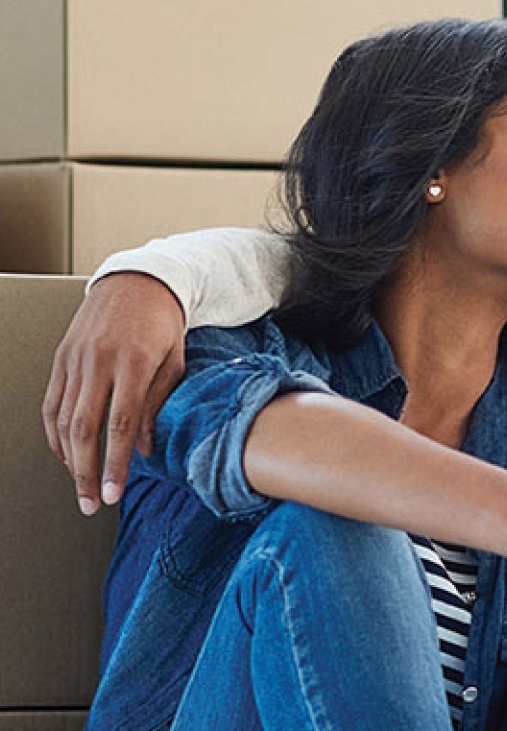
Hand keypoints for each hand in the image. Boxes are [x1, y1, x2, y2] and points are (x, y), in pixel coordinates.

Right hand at [42, 272, 186, 514]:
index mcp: (134, 363)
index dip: (116, 464)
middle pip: (84, 428)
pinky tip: (65, 456)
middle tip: (92, 503)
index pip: (121, 425)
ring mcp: (74, 360)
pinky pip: (51, 404)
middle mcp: (98, 362)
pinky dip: (54, 434)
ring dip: (68, 460)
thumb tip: (145, 451)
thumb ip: (159, 405)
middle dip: (86, 472)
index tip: (115, 493)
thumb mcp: (175, 362)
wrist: (136, 282)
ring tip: (80, 487)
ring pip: (62, 420)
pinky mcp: (60, 359)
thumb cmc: (163, 325)